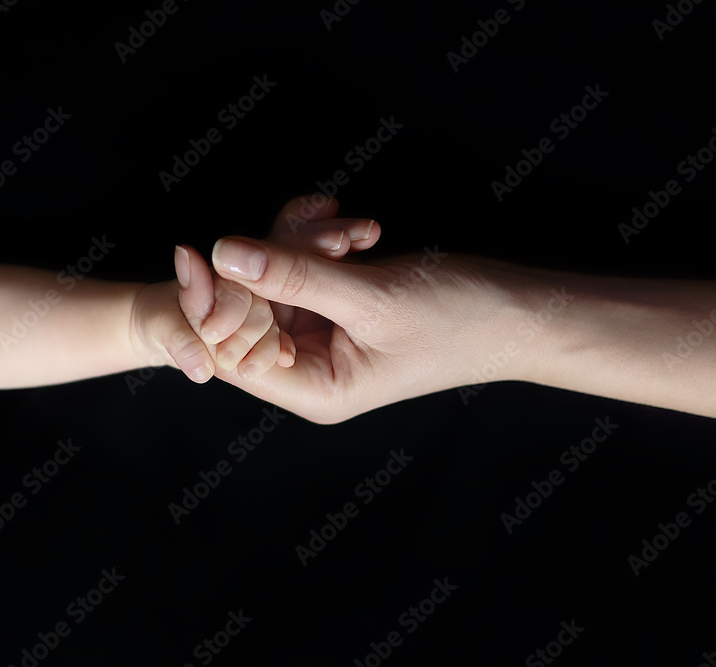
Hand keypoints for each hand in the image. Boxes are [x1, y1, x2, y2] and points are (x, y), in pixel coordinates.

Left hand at [202, 231, 517, 422]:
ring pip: (272, 276)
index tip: (198, 252)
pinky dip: (320, 238)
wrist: (517, 310)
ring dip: (305, 241)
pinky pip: (301, 263)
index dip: (209, 305)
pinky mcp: (333, 303)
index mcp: (313, 389)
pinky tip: (359, 228)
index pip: (229, 353)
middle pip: (246, 308)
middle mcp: (308, 367)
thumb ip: (295, 275)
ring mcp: (319, 333)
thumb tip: (223, 253)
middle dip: (275, 260)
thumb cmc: (458, 321)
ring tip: (356, 233)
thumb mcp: (372, 299)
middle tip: (326, 234)